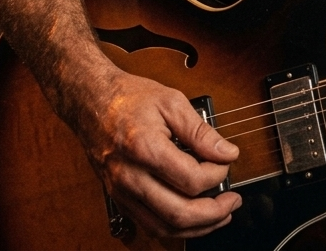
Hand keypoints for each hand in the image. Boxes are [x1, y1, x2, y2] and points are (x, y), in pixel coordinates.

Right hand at [77, 68, 241, 239]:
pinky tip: (193, 218)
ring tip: (219, 215)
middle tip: (232, 202)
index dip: (217, 173)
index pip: (191, 179)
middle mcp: (130, 177)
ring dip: (197, 228)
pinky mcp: (120, 198)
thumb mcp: (171, 102)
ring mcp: (122, 191)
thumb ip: (200, 131)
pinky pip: (149, 224)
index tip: (227, 160)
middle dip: (213, 213)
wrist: (92, 101)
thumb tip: (226, 153)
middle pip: (178, 213)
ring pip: (163, 227)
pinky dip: (175, 227)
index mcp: (145, 148)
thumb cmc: (129, 98)